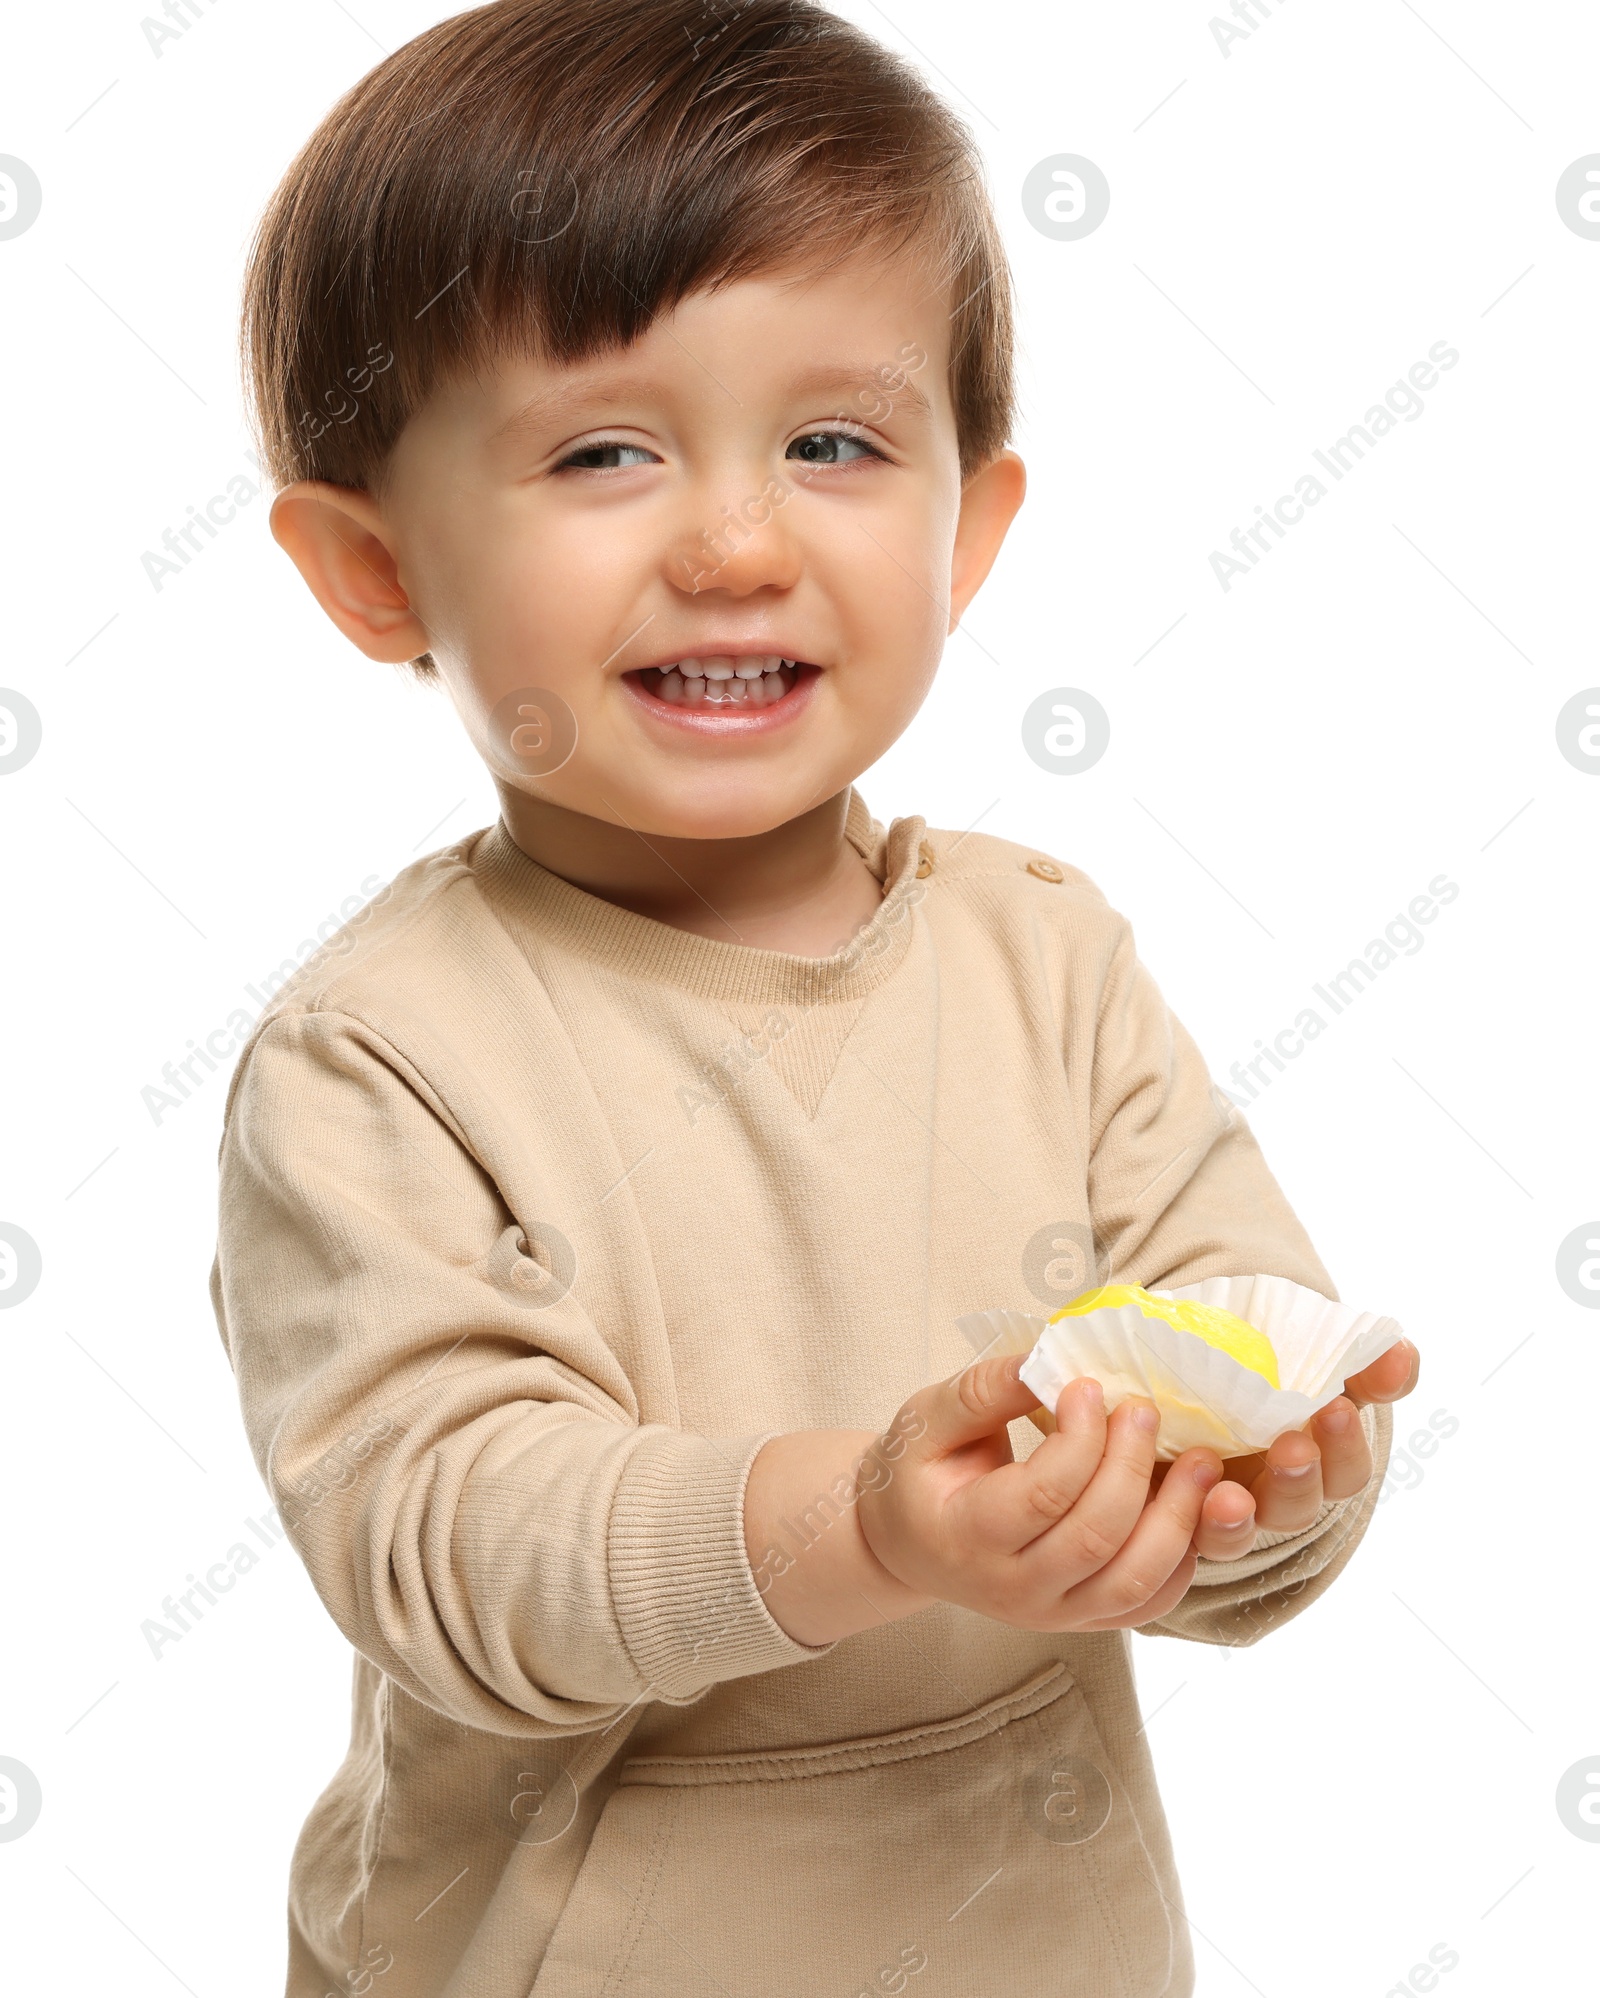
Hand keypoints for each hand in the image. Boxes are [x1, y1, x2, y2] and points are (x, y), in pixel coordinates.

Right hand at [855, 1354, 1228, 1633]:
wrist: (908, 1545)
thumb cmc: (917, 1476)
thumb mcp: (926, 1421)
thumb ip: (982, 1392)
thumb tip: (1048, 1359)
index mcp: (967, 1538)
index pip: (1042, 1496)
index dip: (1080, 1438)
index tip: (1088, 1386)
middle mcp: (1012, 1590)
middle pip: (1095, 1537)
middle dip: (1131, 1466)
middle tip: (1143, 1408)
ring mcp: (1053, 1614)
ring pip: (1134, 1581)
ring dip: (1178, 1519)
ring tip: (1200, 1461)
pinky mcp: (1085, 1620)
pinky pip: (1149, 1603)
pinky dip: (1182, 1559)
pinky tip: (1189, 1508)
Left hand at [1151, 1336, 1421, 1559]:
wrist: (1170, 1353)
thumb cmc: (1251, 1356)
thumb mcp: (1305, 1349)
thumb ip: (1357, 1360)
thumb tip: (1401, 1355)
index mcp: (1314, 1452)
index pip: (1346, 1468)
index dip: (1346, 1444)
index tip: (1336, 1406)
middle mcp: (1274, 1488)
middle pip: (1300, 1505)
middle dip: (1299, 1478)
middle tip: (1291, 1447)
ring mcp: (1225, 1504)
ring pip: (1241, 1533)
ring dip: (1238, 1519)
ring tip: (1229, 1499)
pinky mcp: (1176, 1509)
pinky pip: (1188, 1535)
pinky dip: (1190, 1523)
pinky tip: (1185, 1499)